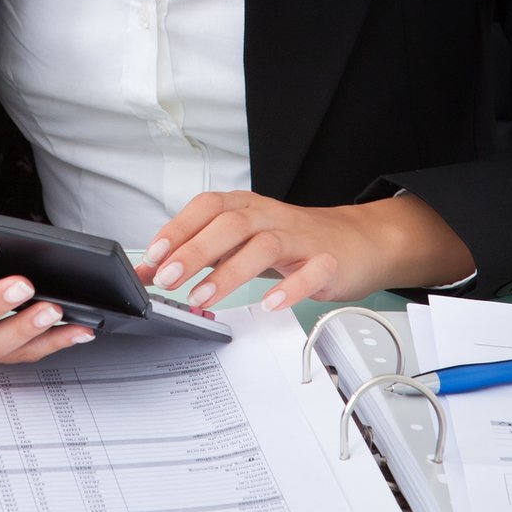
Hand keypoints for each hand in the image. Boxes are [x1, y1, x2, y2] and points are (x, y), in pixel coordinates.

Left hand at [136, 189, 474, 312]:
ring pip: (264, 246)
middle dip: (195, 250)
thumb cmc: (293, 240)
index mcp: (247, 207)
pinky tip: (270, 304)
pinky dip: (288, 289)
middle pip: (231, 224)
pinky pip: (310, 272)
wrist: (358, 241)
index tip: (153, 255)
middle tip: (169, 279)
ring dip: (229, 273)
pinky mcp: (327, 262)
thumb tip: (153, 268)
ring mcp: (301, 238)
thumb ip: (203, 252)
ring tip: (203, 299)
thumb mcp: (245, 239)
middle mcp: (271, 217)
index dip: (178, 228)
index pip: (208, 207)